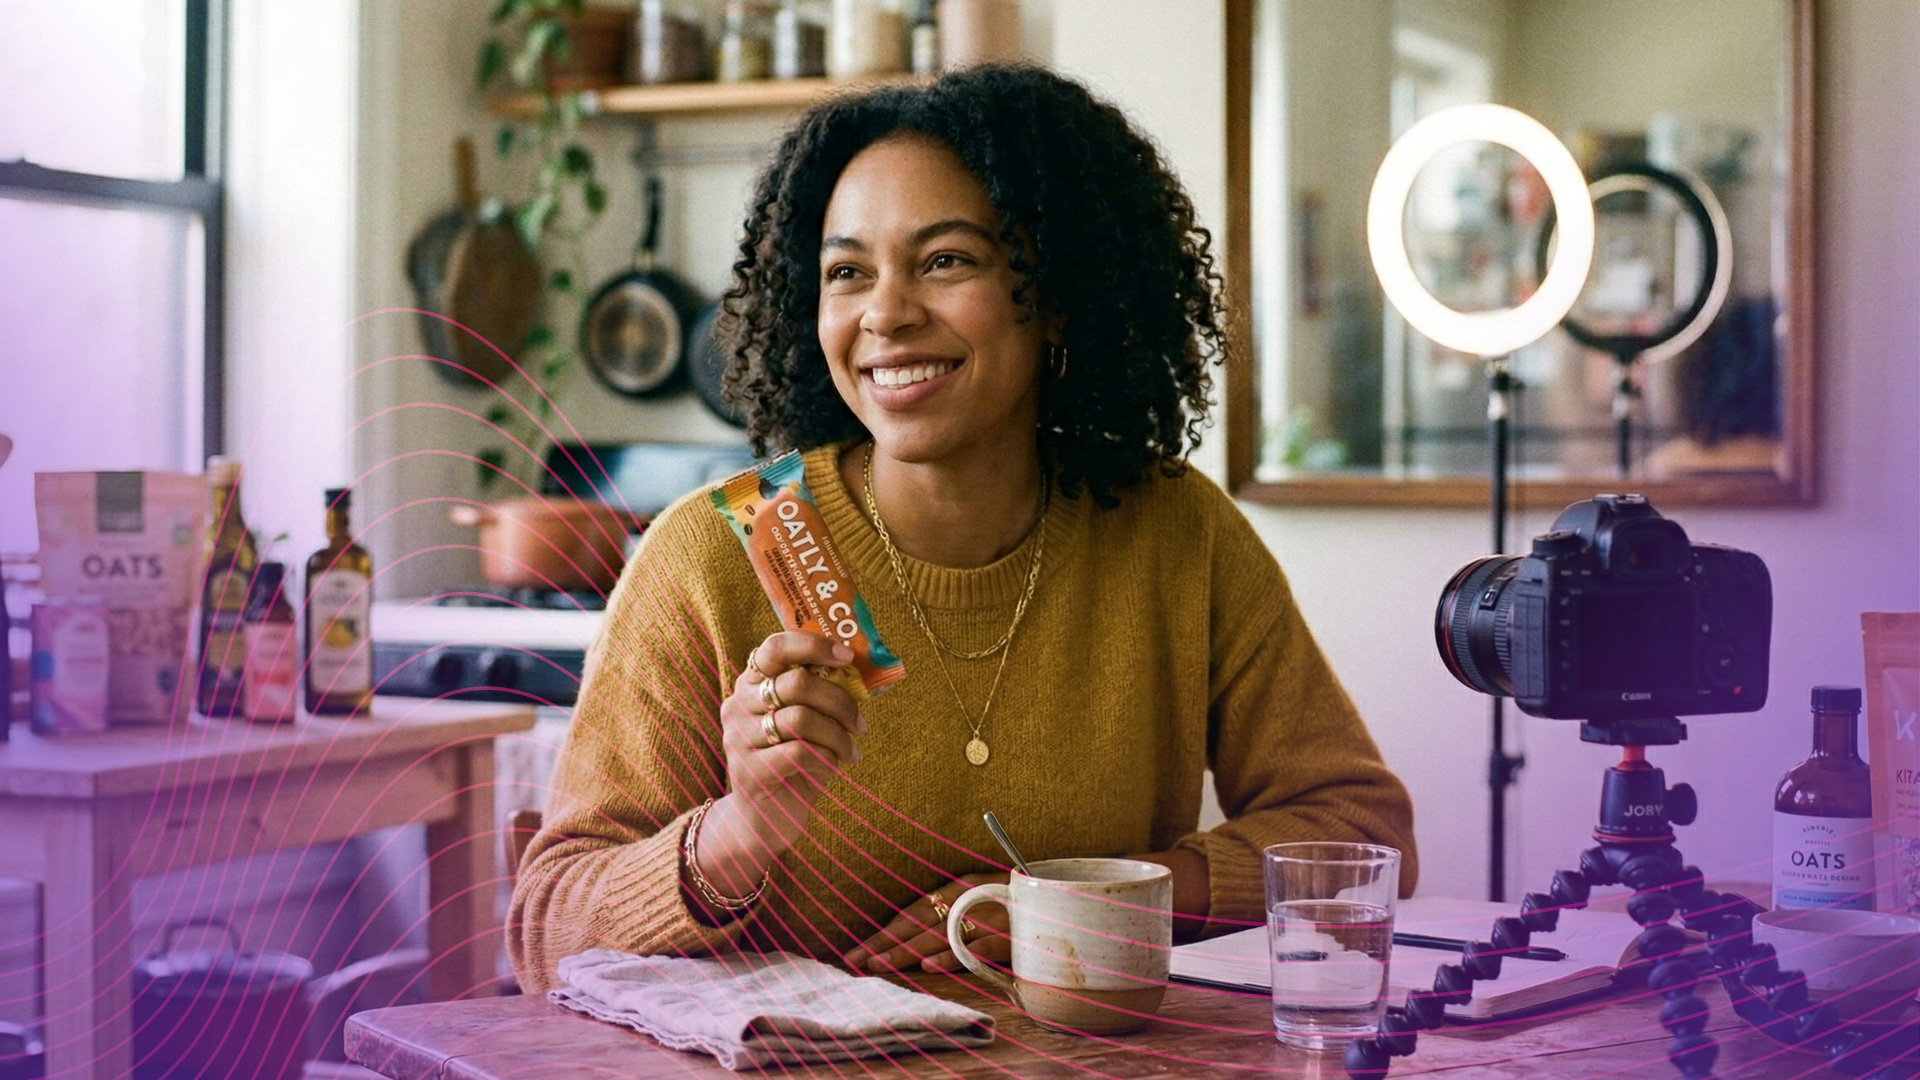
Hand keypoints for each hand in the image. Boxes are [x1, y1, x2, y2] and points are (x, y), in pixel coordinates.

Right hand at [717, 631, 864, 856]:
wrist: (762, 822)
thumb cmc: (792, 764)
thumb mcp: (805, 725)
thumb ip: (820, 697)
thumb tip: (861, 672)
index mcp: (750, 685)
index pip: (774, 647)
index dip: (813, 645)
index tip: (846, 657)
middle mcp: (738, 706)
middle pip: (797, 682)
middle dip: (840, 701)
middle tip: (859, 723)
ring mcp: (740, 739)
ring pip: (802, 718)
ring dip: (838, 734)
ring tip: (851, 750)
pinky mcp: (750, 772)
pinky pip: (800, 752)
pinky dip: (827, 758)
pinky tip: (833, 768)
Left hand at [844, 873, 1010, 974]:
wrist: (1067, 893)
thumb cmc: (1018, 900)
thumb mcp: (982, 897)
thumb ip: (952, 911)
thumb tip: (915, 939)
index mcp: (962, 885)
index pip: (914, 910)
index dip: (884, 930)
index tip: (856, 951)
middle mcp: (972, 896)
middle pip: (921, 922)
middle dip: (887, 943)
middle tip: (858, 961)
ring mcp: (991, 914)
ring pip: (943, 934)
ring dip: (909, 950)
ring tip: (882, 964)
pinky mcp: (1012, 933)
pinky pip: (978, 945)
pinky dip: (952, 954)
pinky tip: (929, 966)